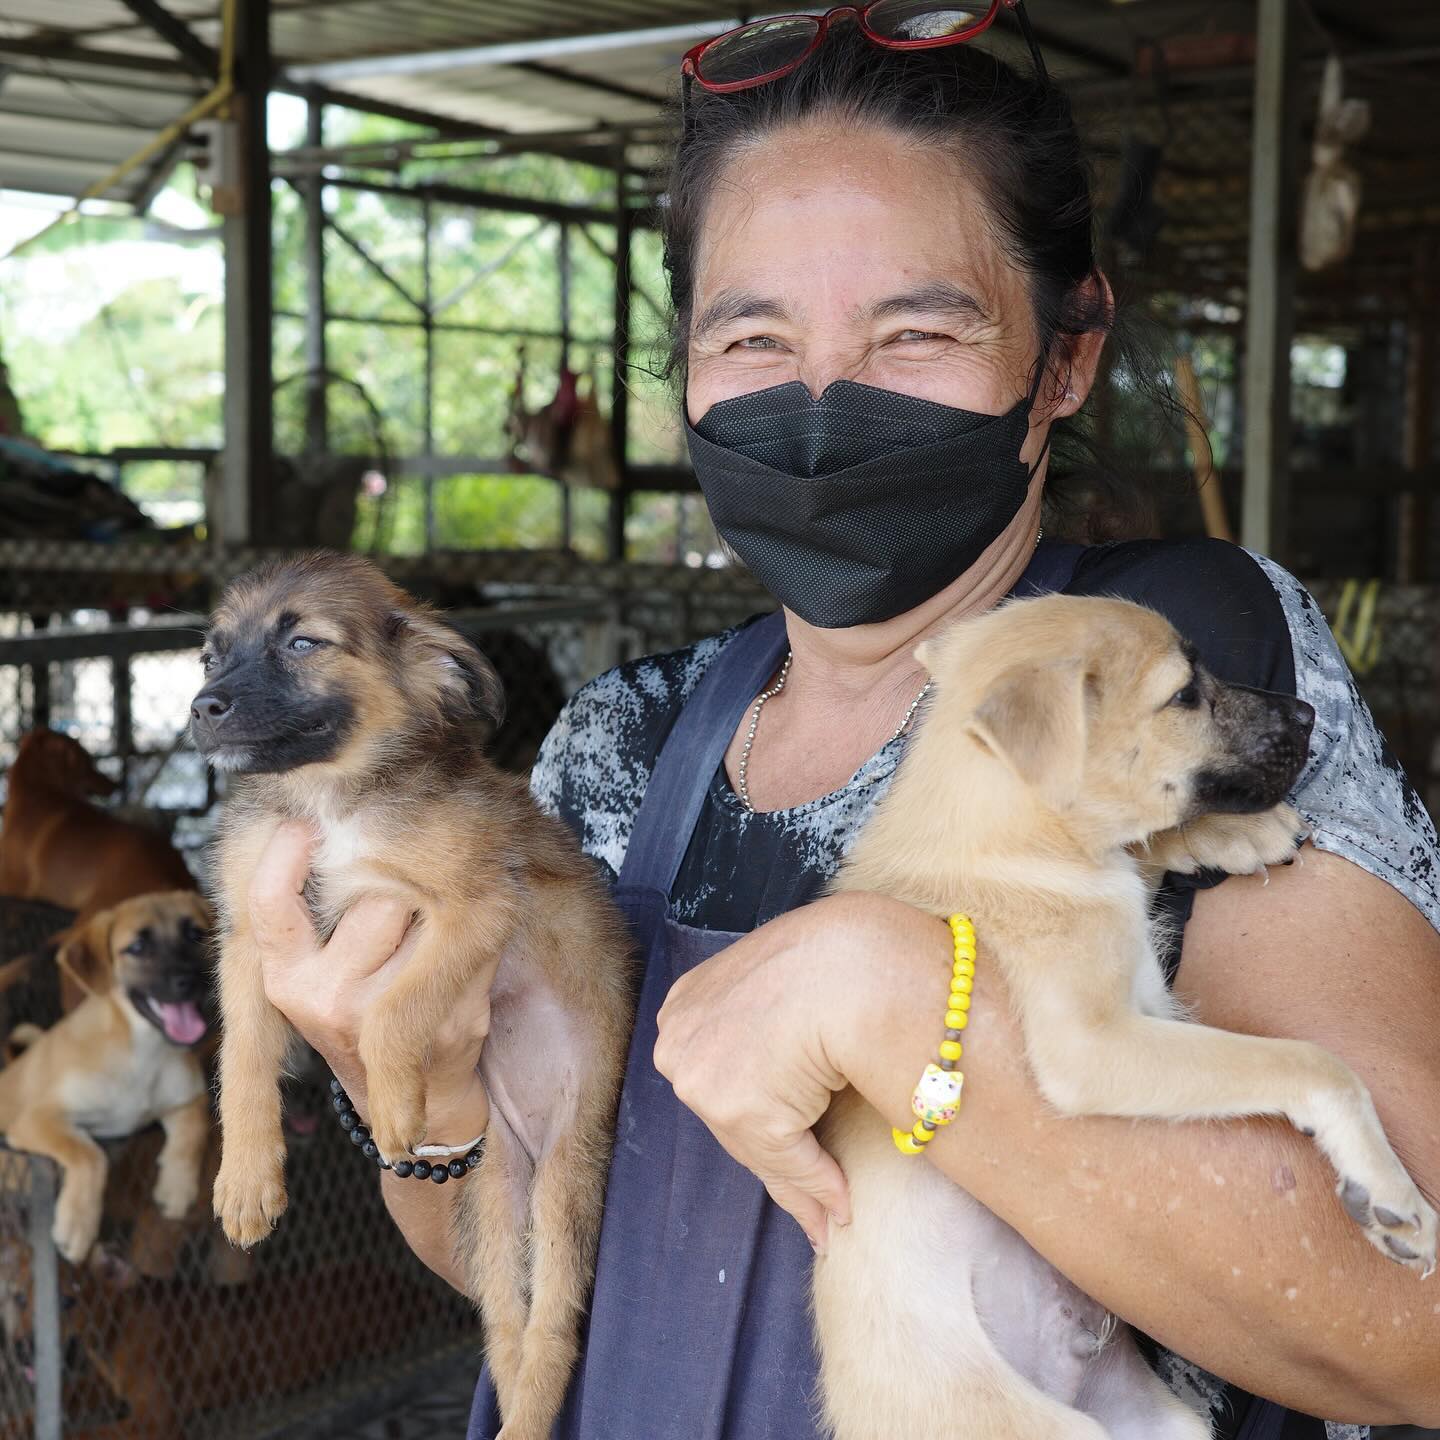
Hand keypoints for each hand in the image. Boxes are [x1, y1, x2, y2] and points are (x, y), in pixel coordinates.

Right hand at [247, 822, 489, 1136]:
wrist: (414, 1102)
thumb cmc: (365, 1007)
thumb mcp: (318, 968)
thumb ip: (317, 911)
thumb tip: (330, 824)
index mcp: (286, 977)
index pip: (271, 904)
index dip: (284, 856)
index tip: (301, 822)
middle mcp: (326, 998)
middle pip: (378, 897)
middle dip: (400, 887)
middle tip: (402, 903)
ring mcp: (384, 1017)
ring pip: (430, 917)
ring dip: (443, 913)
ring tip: (430, 937)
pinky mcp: (440, 1023)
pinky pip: (471, 948)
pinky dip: (478, 943)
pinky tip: (461, 963)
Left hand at [654, 891, 948, 1250]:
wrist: (847, 962)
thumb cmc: (827, 959)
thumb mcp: (782, 989)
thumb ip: (769, 1027)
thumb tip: (785, 1113)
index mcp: (685, 1002)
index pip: (716, 1070)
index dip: (753, 1103)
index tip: (778, 1131)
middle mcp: (678, 1043)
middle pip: (727, 1110)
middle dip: (770, 1143)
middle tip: (808, 1187)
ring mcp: (701, 1081)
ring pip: (755, 1142)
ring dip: (796, 1175)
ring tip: (829, 1212)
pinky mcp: (741, 1115)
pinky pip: (788, 1162)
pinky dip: (817, 1185)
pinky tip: (840, 1207)